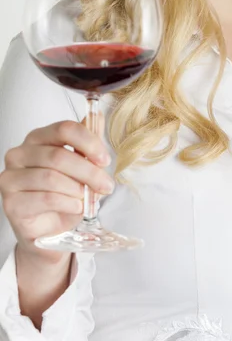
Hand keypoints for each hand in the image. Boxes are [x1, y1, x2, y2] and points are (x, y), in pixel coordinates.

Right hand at [0, 115, 113, 264]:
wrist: (50, 228)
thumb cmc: (64, 193)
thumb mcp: (81, 165)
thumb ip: (88, 142)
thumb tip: (98, 117)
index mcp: (38, 138)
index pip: (64, 129)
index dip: (88, 142)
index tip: (104, 158)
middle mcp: (19, 154)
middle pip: (58, 155)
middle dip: (88, 172)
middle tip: (105, 184)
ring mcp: (11, 178)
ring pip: (51, 178)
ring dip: (77, 189)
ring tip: (88, 197)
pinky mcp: (11, 203)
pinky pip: (45, 199)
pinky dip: (68, 203)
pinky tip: (76, 206)